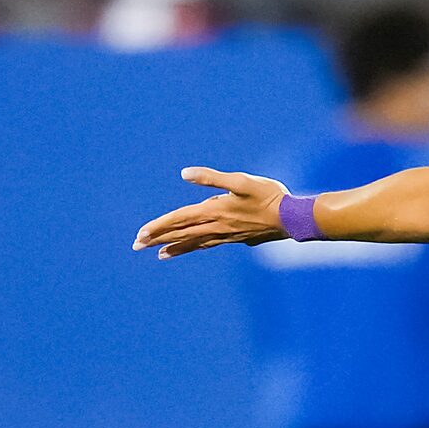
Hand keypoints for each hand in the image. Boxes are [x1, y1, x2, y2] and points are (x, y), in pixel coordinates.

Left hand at [134, 167, 286, 258]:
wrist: (292, 219)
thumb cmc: (268, 196)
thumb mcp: (241, 181)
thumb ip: (212, 178)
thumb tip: (185, 173)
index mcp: (214, 211)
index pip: (179, 219)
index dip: (159, 226)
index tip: (140, 234)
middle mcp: (216, 226)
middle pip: (181, 234)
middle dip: (158, 239)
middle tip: (136, 246)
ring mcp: (226, 235)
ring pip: (194, 243)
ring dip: (175, 247)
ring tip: (159, 254)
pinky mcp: (236, 238)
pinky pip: (209, 244)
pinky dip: (195, 247)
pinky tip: (194, 248)